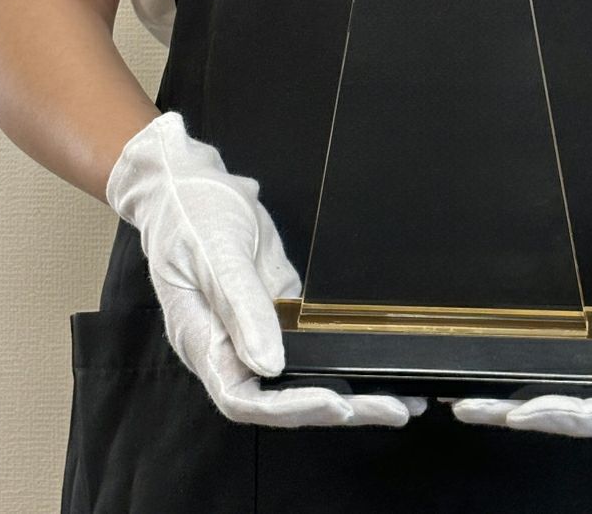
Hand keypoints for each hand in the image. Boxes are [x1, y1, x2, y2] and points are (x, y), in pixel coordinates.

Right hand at [106, 110, 426, 426]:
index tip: (337, 403)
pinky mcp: (278, 312)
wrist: (190, 184)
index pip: (245, 398)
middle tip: (394, 409)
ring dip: (349, 392)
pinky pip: (310, 345)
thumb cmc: (190, 213)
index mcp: (203, 341)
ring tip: (400, 399)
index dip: (292, 408)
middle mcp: (229, 347)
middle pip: (281, 399)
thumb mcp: (217, 254)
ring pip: (300, 377)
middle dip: (338, 408)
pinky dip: (343, 358)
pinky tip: (379, 363)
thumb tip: (270, 365)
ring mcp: (255, 331)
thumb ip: (242, 308)